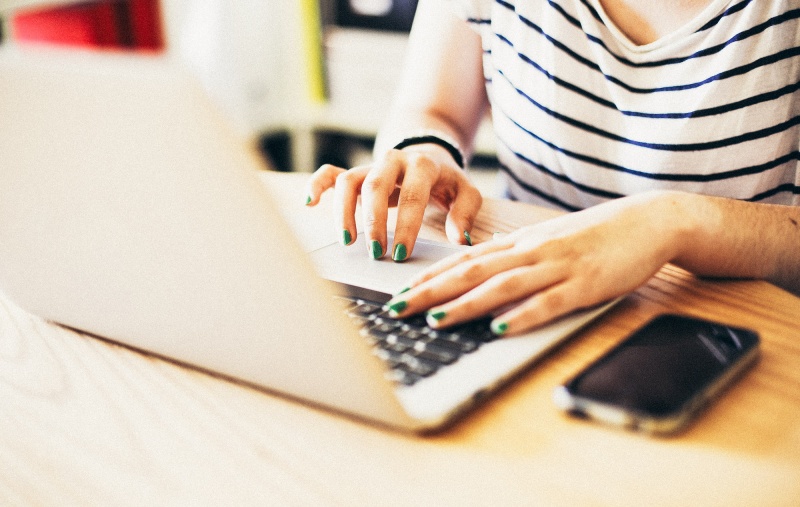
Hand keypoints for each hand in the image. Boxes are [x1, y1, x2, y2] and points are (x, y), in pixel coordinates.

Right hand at [305, 145, 482, 260]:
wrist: (429, 154)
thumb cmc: (446, 180)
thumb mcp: (465, 192)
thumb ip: (465, 213)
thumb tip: (459, 238)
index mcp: (422, 165)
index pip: (412, 195)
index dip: (406, 225)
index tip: (401, 253)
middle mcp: (393, 161)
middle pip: (376, 186)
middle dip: (374, 222)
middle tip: (376, 252)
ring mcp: (371, 166)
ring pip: (349, 181)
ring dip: (345, 211)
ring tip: (348, 241)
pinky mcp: (355, 172)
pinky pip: (330, 173)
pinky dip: (317, 185)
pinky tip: (310, 203)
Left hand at [384, 191, 687, 334]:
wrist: (646, 220)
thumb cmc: (594, 235)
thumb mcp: (546, 240)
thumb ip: (513, 255)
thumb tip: (479, 268)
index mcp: (520, 242)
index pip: (464, 259)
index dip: (429, 276)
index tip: (398, 291)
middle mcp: (531, 251)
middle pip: (472, 271)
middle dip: (430, 290)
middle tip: (397, 307)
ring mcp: (557, 267)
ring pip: (502, 285)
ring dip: (466, 303)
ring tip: (434, 318)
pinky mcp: (584, 284)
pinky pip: (548, 302)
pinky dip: (522, 315)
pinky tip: (500, 328)